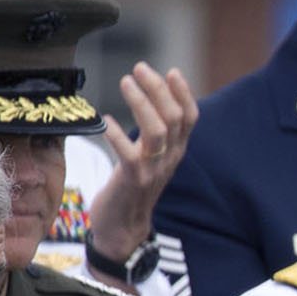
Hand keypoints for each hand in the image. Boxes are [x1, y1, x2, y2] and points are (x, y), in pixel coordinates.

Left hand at [83, 63, 198, 268]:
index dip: (184, 93)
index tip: (171, 71)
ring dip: (141, 102)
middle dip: (158, 89)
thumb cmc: (132, 188)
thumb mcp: (151, 159)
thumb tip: (150, 102)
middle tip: (139, 68)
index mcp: (176, 151)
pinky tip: (106, 119)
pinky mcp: (133, 179)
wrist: (124, 228)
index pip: (190, 118)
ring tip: (126, 81)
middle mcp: (170, 158)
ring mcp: (153, 170)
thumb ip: (155, 135)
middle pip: (174, 118)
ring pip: (157, 131)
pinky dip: (117, 133)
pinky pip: (129, 152)